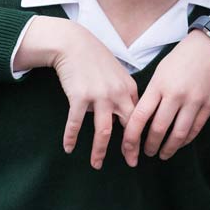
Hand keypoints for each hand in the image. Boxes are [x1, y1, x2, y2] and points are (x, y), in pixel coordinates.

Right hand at [15, 17, 137, 168]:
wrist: (74, 44)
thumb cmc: (96, 60)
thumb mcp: (118, 75)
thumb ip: (125, 94)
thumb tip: (128, 116)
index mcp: (130, 89)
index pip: (139, 118)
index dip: (141, 137)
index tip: (140, 152)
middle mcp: (118, 94)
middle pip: (128, 127)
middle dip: (130, 148)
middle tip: (131, 163)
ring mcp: (99, 95)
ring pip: (103, 131)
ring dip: (99, 151)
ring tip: (96, 165)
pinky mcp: (79, 96)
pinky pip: (76, 123)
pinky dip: (71, 137)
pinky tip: (68, 148)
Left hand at [121, 30, 209, 165]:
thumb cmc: (181, 59)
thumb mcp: (159, 73)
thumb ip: (151, 95)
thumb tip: (140, 121)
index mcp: (159, 85)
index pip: (140, 117)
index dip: (131, 137)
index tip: (127, 148)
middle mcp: (176, 94)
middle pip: (159, 129)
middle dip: (150, 146)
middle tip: (146, 153)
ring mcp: (194, 101)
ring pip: (179, 134)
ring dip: (168, 148)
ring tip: (163, 154)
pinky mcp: (209, 105)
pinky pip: (195, 129)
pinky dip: (186, 140)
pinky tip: (179, 143)